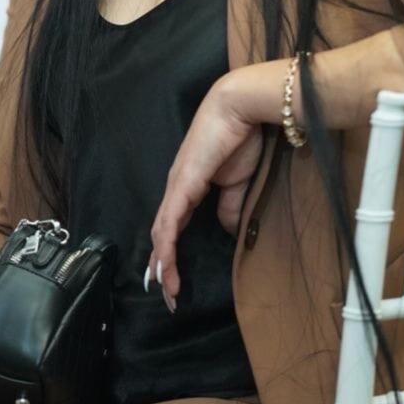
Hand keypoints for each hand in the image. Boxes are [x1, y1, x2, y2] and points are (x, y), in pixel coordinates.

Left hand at [146, 73, 262, 308]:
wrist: (240, 108)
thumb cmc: (241, 138)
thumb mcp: (237, 182)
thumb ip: (229, 206)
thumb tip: (226, 231)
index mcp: (189, 186)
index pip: (174, 226)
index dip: (172, 254)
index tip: (174, 281)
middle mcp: (176, 187)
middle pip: (162, 233)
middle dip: (163, 266)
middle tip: (167, 295)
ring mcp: (177, 184)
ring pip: (162, 231)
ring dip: (162, 263)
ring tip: (166, 289)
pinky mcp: (183, 183)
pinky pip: (170, 221)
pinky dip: (166, 246)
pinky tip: (165, 264)